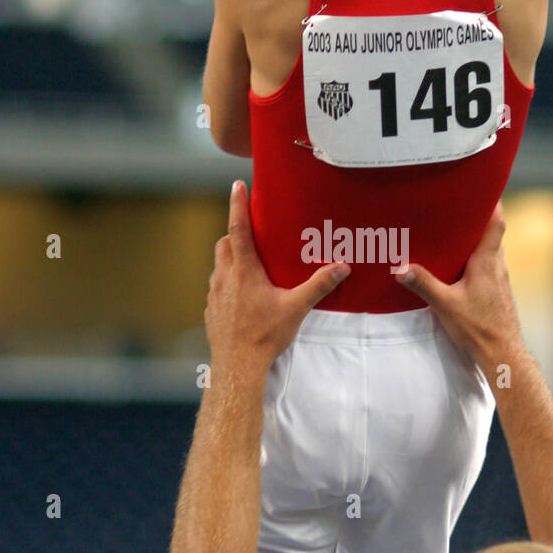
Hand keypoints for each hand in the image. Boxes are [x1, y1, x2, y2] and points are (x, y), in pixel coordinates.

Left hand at [205, 181, 348, 369]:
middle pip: (224, 244)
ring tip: (250, 264)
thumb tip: (341, 267)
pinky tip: (242, 295)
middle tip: (251, 232)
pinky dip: (227, 282)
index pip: (238, 229)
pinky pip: (217, 287)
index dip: (238, 205)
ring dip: (231, 259)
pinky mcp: (211, 310)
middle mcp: (225, 277)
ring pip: (219, 265)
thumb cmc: (264, 336)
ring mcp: (214, 294)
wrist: (237, 366)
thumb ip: (319, 285)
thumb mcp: (296, 308)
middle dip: (235, 234)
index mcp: (244, 271)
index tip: (237, 185)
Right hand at [392, 202, 522, 375]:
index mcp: (487, 261)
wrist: (502, 352)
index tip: (484, 186)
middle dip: (477, 219)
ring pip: (490, 250)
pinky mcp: (497, 291)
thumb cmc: (479, 327)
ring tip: (455, 233)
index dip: (493, 203)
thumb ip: (423, 284)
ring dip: (476, 240)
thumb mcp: (445, 304)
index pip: (496, 223)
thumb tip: (400, 268)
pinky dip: (476, 259)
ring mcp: (500, 279)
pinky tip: (460, 266)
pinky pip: (488, 266)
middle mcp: (497, 265)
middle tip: (458, 206)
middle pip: (491, 233)